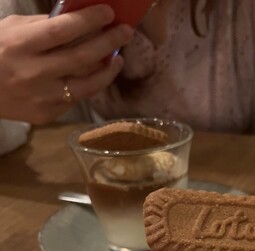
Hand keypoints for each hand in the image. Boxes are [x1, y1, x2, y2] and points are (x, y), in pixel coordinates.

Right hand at [0, 5, 133, 123]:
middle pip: (81, 57)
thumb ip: (42, 26)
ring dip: (108, 71)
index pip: (63, 30)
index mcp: (21, 45)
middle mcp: (34, 73)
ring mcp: (42, 97)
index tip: (109, 13)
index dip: (89, 20)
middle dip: (108, 42)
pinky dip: (89, 86)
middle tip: (126, 32)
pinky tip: (97, 75)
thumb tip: (77, 19)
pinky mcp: (47, 115)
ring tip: (118, 59)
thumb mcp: (11, 30)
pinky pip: (75, 99)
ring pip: (87, 85)